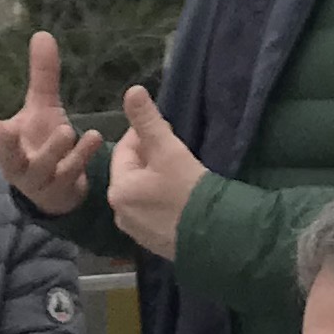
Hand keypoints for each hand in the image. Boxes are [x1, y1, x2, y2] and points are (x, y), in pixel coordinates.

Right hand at [0, 33, 105, 216]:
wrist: (61, 192)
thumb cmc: (43, 144)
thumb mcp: (43, 108)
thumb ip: (42, 76)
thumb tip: (42, 33)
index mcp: (6, 144)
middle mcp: (17, 164)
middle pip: (7, 156)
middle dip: (6, 145)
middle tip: (7, 132)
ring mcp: (39, 180)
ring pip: (42, 167)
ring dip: (54, 150)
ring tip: (68, 131)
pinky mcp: (61, 189)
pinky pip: (70, 173)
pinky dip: (82, 156)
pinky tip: (94, 137)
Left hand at [102, 88, 201, 261]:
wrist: (214, 234)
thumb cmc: (187, 189)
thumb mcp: (167, 149)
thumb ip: (148, 120)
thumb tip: (132, 90)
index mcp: (118, 189)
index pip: (124, 150)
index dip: (143, 135)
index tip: (166, 129)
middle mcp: (120, 212)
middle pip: (132, 172)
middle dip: (150, 157)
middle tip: (174, 150)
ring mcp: (136, 231)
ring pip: (142, 192)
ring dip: (155, 179)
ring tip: (180, 171)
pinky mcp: (153, 243)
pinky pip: (152, 211)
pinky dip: (161, 200)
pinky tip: (180, 196)